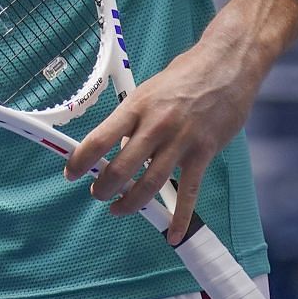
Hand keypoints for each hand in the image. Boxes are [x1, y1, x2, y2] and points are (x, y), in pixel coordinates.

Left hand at [63, 31, 267, 244]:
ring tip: (118, 209)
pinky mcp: (203, 153)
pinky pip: (189, 192)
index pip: (99, 139)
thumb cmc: (186, 74)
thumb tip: (118, 147)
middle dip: (103, 188)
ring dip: (130, 203)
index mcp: (137, 106)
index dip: (80, 161)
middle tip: (97, 194)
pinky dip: (179, 217)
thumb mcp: (149, 89)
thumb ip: (134, 119)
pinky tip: (171, 234)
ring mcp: (181, 141)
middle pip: (121, 168)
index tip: (71, 172)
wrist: (227, 64)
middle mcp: (156, 125)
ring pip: (149, 184)